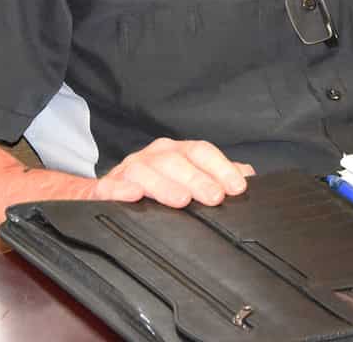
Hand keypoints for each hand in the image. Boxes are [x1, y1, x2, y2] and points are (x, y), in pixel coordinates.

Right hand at [91, 137, 254, 209]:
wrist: (110, 189)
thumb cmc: (157, 182)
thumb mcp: (188, 175)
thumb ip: (216, 175)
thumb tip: (247, 175)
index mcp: (176, 152)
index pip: (201, 152)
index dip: (220, 167)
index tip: (237, 187)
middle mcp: (153, 156)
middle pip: (176, 161)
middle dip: (197, 179)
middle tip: (215, 197)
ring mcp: (128, 170)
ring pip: (145, 171)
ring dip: (164, 185)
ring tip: (182, 200)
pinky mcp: (106, 187)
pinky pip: (110, 186)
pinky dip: (121, 189)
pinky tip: (134, 195)